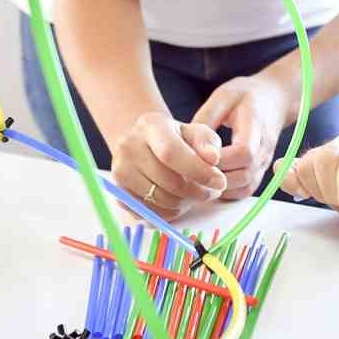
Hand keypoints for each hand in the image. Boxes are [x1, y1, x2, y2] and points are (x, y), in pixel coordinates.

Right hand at [109, 110, 226, 220]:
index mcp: (150, 125)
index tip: (219, 181)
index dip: (198, 171)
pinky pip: (149, 213)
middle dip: (197, 192)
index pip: (171, 153)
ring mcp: (120, 171)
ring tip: (196, 194)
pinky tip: (179, 201)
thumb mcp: (196, 133)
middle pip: (167, 181)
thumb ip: (207, 143)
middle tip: (212, 192)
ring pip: (160, 200)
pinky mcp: (119, 193)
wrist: (146, 145)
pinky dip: (169, 212)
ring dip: (185, 203)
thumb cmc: (177, 138)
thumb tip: (213, 158)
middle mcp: (128, 146)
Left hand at [191, 75, 292, 199]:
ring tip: (198, 179)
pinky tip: (210, 183)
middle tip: (191, 172)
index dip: (219, 160)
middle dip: (215, 178)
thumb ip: (206, 118)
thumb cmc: (246, 95)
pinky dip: (228, 192)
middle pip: (244, 175)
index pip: (244, 152)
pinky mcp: (260, 170)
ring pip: (245, 186)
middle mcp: (264, 149)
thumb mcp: (223, 96)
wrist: (274, 99)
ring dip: (220, 188)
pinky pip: (246, 189)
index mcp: (256, 126)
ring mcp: (264, 162)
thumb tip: (186, 142)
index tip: (197, 158)